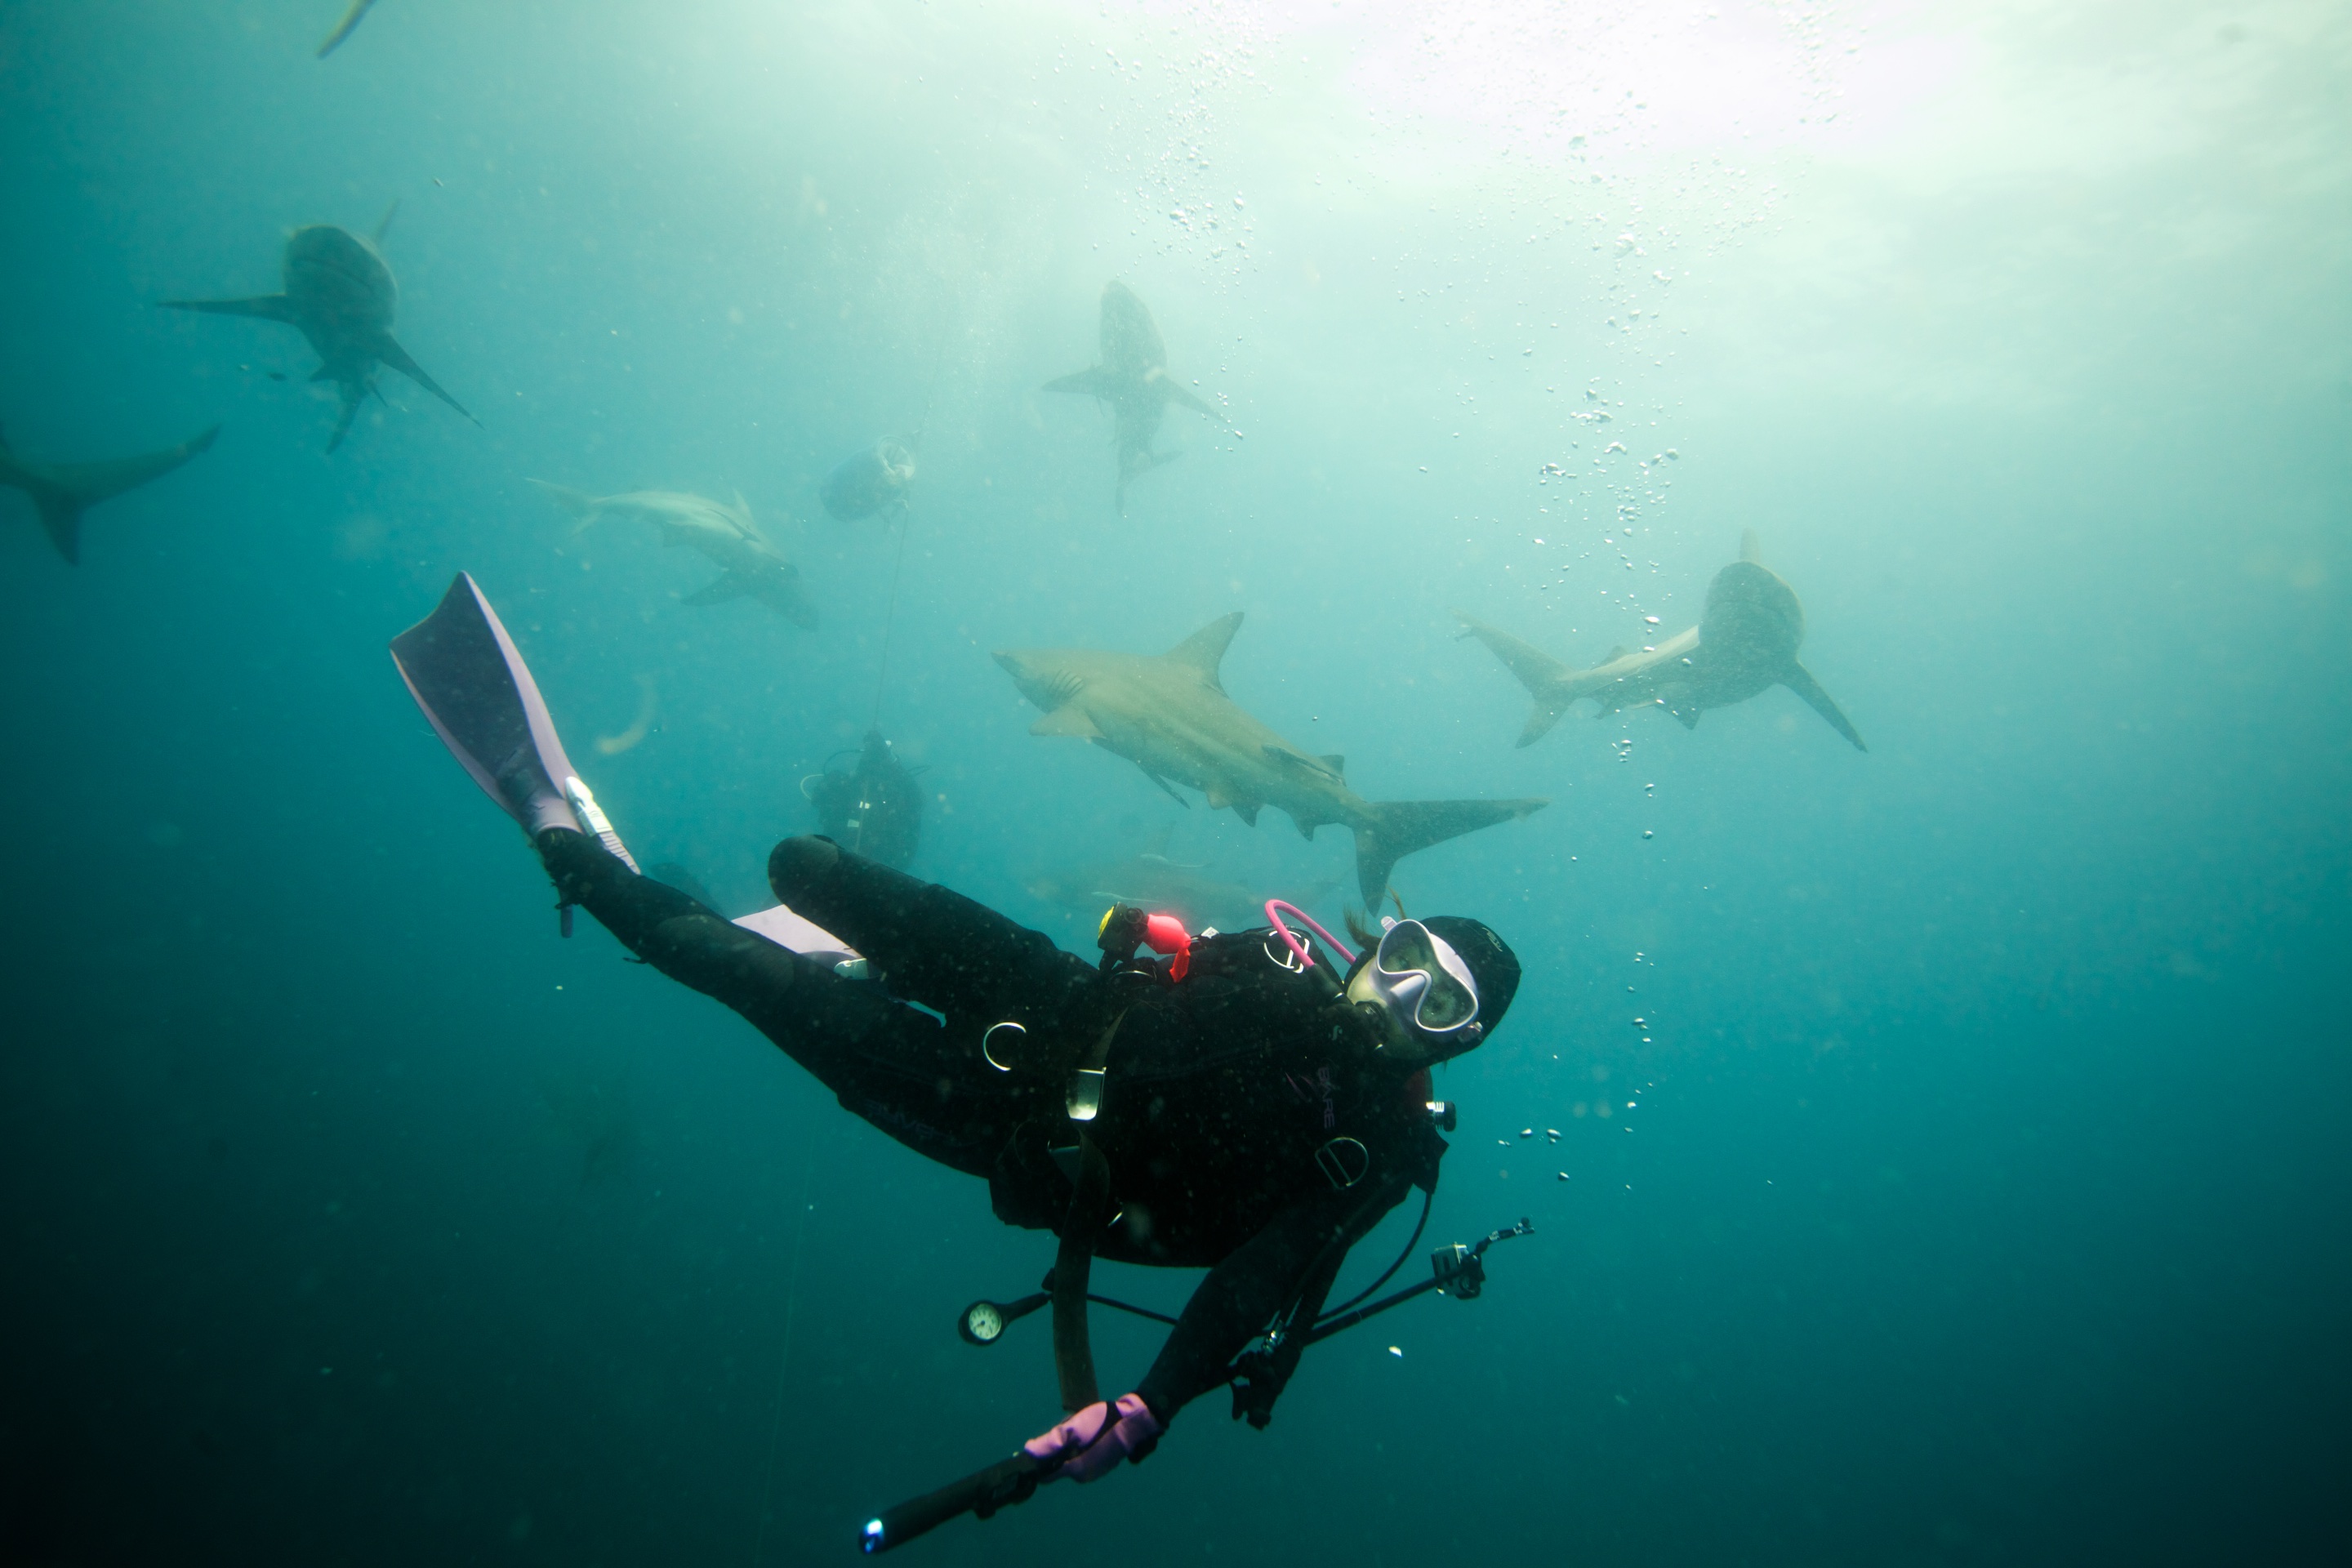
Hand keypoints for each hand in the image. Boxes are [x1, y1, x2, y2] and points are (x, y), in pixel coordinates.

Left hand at [1022, 1393, 1161, 1482]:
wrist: (1135, 1421)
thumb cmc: (1103, 1424)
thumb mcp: (1074, 1428)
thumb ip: (1051, 1441)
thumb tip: (1029, 1451)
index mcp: (1075, 1471)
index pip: (1046, 1475)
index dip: (1037, 1463)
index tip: (1033, 1448)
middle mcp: (1083, 1477)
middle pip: (1058, 1465)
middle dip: (1057, 1449)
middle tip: (1066, 1427)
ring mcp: (1095, 1472)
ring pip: (1071, 1461)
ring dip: (1070, 1447)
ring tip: (1080, 1428)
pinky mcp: (1102, 1465)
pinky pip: (1083, 1458)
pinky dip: (1081, 1448)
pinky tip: (1090, 1433)